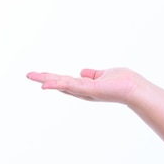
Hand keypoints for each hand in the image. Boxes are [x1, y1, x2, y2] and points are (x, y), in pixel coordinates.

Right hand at [26, 68, 144, 103]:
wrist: (135, 88)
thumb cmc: (124, 81)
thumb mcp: (105, 74)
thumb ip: (93, 74)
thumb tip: (82, 72)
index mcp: (86, 86)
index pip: (66, 82)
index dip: (53, 79)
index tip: (39, 75)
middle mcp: (84, 91)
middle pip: (60, 84)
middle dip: (45, 79)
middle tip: (28, 75)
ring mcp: (86, 91)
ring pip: (62, 84)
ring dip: (46, 80)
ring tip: (31, 76)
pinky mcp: (89, 90)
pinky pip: (70, 86)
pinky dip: (57, 85)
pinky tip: (45, 84)